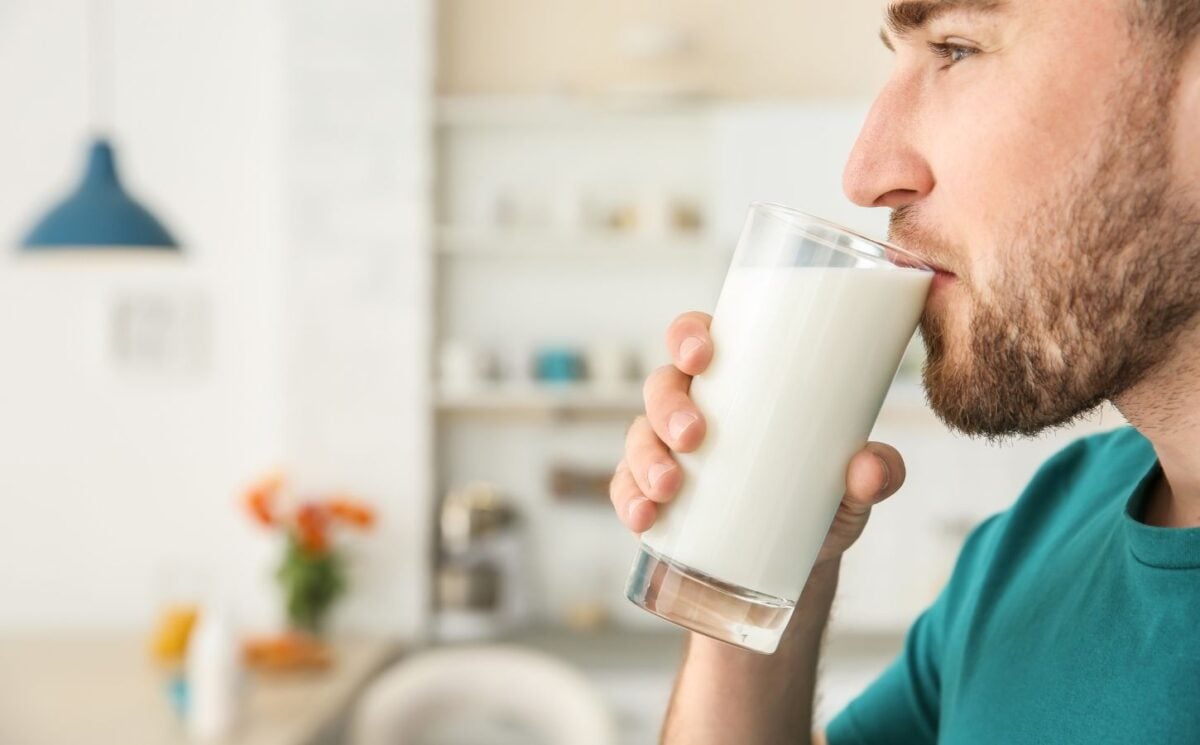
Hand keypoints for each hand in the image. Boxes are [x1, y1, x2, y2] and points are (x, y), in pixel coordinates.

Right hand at [609, 311, 906, 567]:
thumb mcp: (853, 487)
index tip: (703, 354)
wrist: (797, 567)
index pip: (697, 338)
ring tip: (669, 488)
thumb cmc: (820, 500)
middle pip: (661, 386)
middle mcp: (692, 408)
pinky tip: (643, 519)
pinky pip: (625, 489)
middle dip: (669, 407)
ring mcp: (666, 453)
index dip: (688, 335)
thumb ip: (877, 472)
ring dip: (646, 458)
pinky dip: (629, 501)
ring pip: (638, 437)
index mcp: (735, 382)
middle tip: (696, 436)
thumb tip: (868, 468)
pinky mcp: (651, 497)